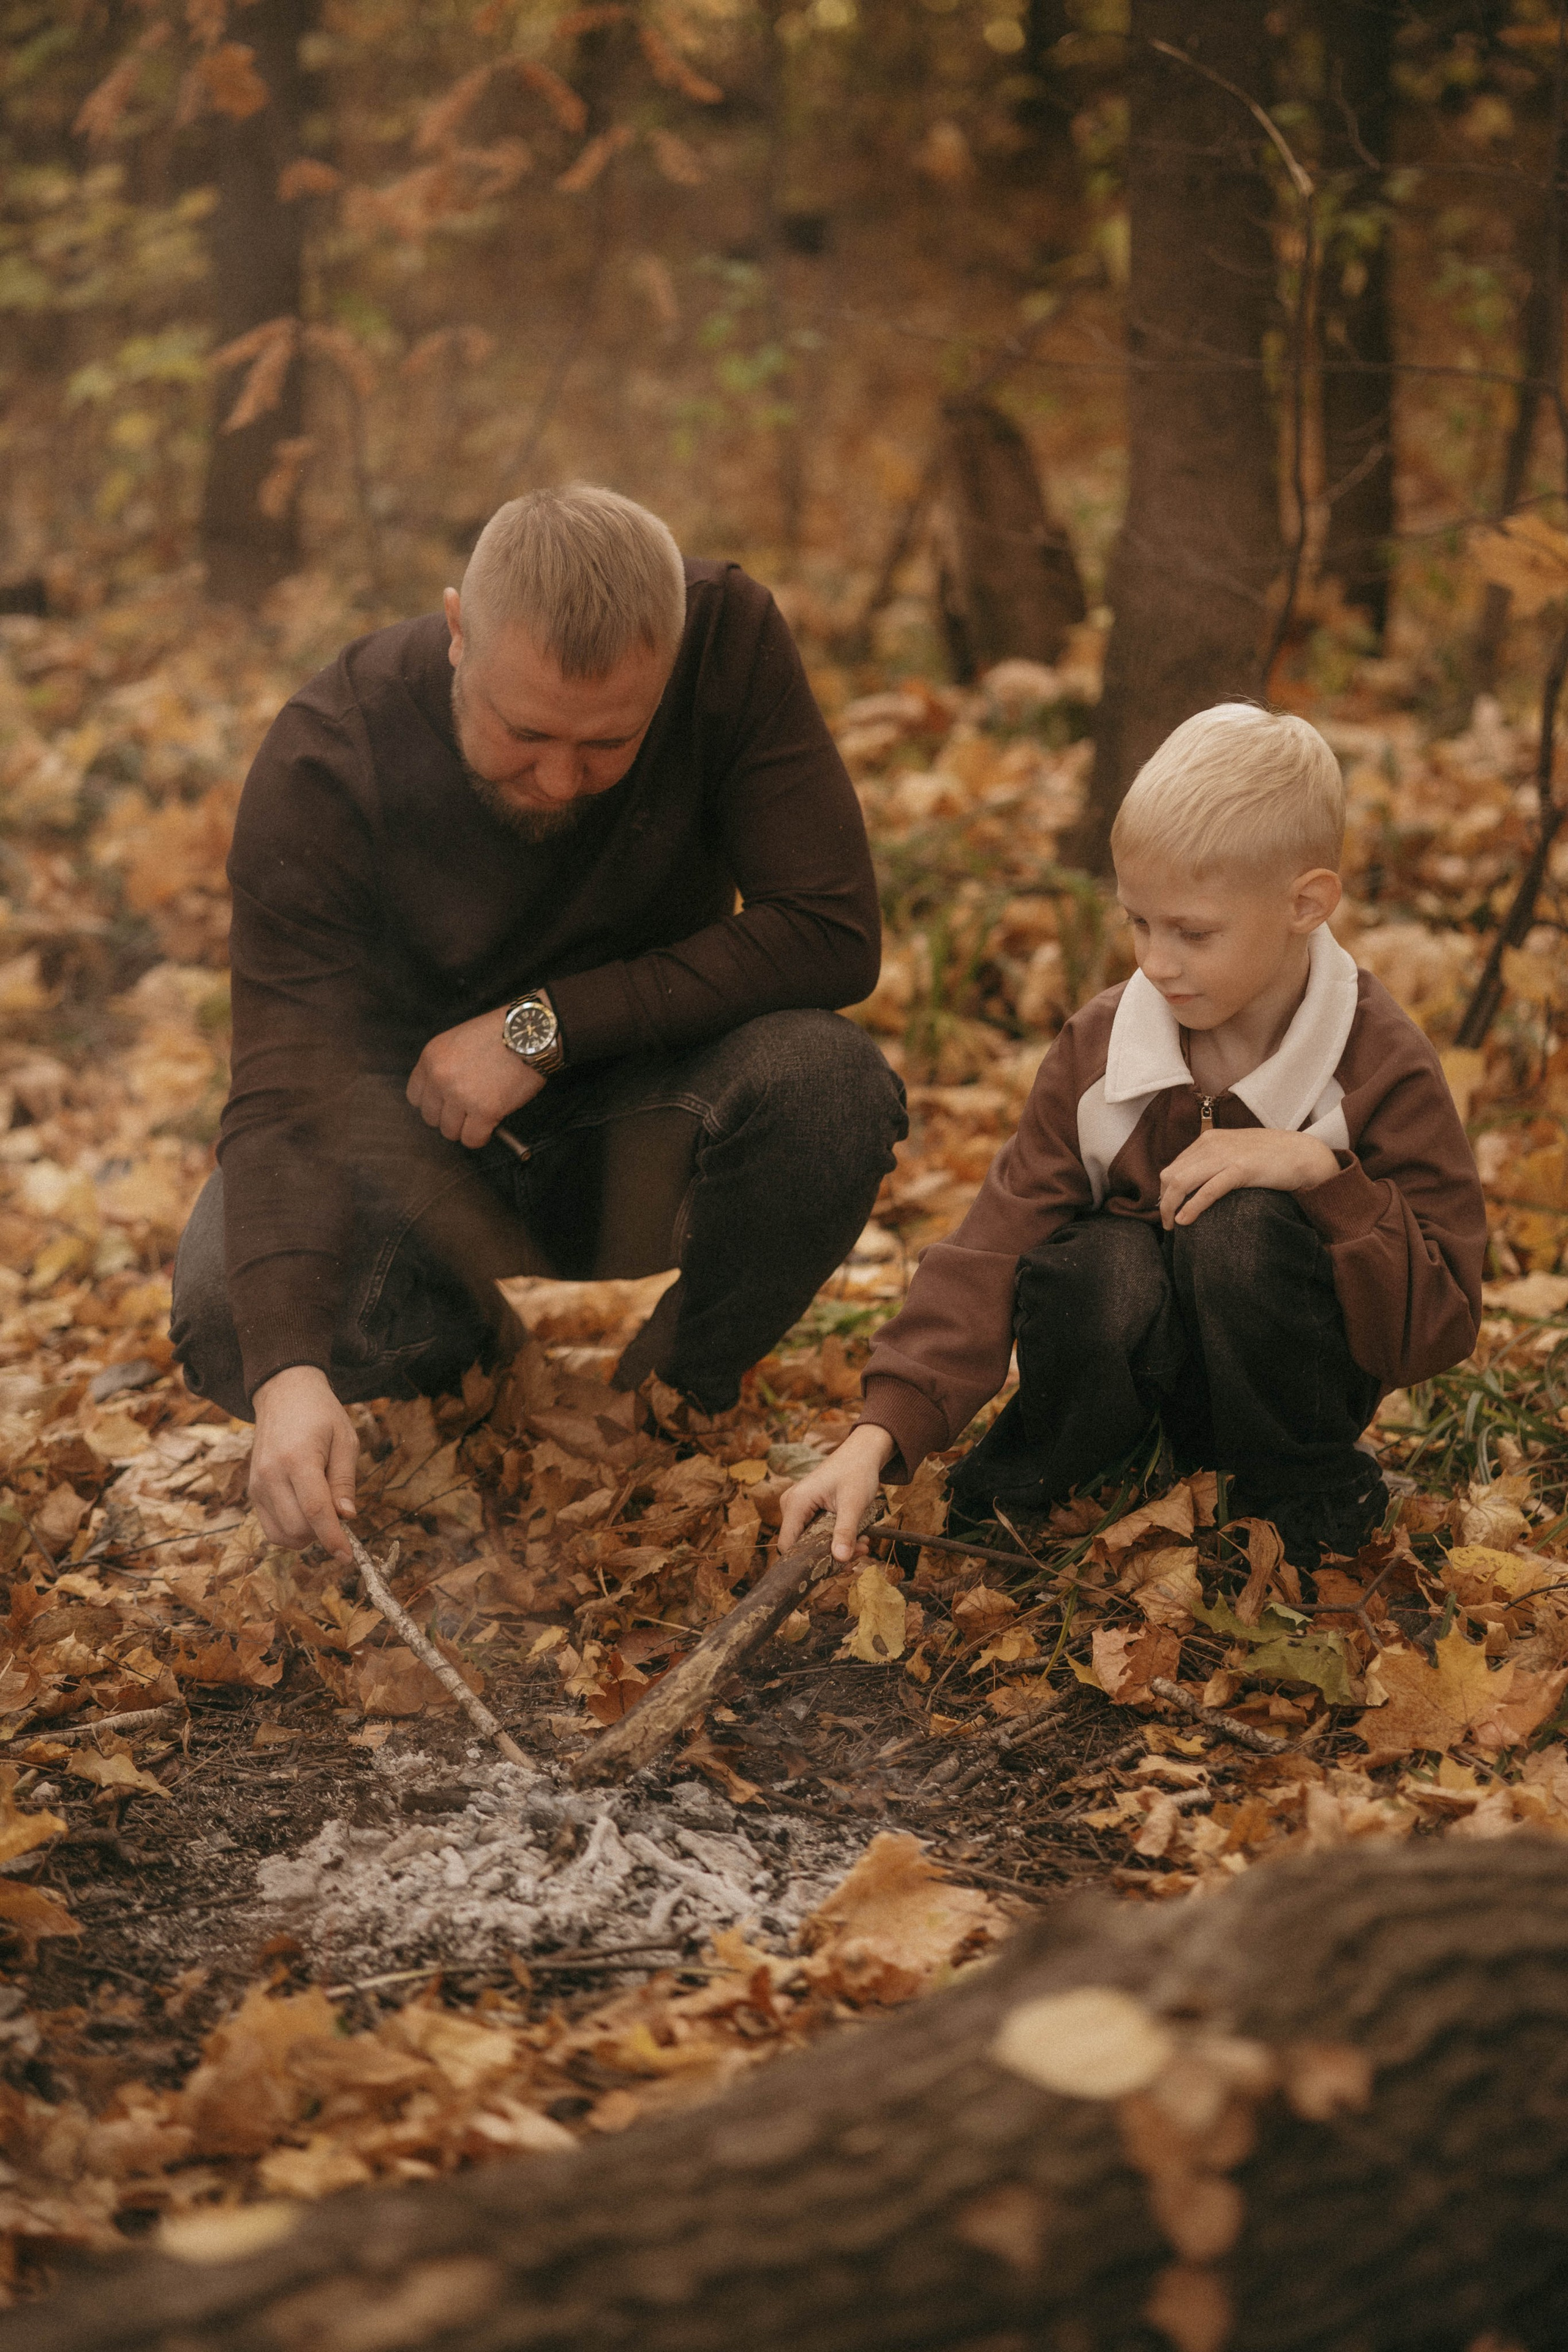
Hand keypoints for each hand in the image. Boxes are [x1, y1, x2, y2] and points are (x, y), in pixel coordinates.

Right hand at [250, 1366, 360, 1560]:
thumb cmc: (321, 1415)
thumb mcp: (345, 1440)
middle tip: (340, 1513)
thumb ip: (344, 1482)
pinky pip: (271, 1528)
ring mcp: (257, 1485)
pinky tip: (305, 1512)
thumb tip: (346, 1518)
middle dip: (323, 1534)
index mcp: (297, 1459)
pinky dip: (291, 1531)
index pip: (315, 1511)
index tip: (348, 1557)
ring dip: (307, 1535)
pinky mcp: (253, 1491)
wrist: (284, 1395)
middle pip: (298, 1528)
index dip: (333, 1538)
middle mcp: (271, 1475)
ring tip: (322, 1509)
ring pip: (282, 1534)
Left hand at [407, 1011, 544, 1148]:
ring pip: (450, 1131)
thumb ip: (444, 1066)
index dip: (434, 1103)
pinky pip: (472, 1139)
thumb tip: (443, 1098)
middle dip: (449, 1117)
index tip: (447, 1104)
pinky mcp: (485, 1110)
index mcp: (431, 1058)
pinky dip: (481, 1137)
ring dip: (465, 1128)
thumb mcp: (457, 1041)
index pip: (415, 1097)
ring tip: (481, 1117)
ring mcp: (461, 1095)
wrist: (529, 1033)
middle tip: (468, 1111)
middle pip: (431, 1117)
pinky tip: (490, 1126)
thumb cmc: (499, 1034)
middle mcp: (440, 1078)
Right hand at [777, 1422, 896, 1562]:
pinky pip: (816, 1532)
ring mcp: (799, 1507)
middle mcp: (791, 1506)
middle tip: (860, 1552)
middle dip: (830, 1554)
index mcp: (795, 1503)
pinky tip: (856, 1536)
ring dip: (836, 1547)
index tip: (838, 1565)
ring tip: (863, 1543)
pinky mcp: (808, 1509)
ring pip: (811, 1541)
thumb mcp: (853, 1504)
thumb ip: (845, 1532)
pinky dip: (835, 1538)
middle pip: (801, 1546)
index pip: (787, 1546)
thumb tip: (840, 1559)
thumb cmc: (857, 1471)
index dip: (808, 1561)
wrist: (863, 1452)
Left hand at [1159, 1127, 1338, 1229]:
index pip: (1173, 1166)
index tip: (1169, 1209)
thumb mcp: (1236, 1153)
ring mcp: (1225, 1156)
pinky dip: (1191, 1207)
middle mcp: (1212, 1144)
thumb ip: (1215, 1163)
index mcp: (1209, 1140)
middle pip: (1171, 1175)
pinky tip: (1184, 1220)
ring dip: (1170, 1207)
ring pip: (1181, 1182)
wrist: (1304, 1154)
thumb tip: (1197, 1183)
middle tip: (1167, 1223)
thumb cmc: (1272, 1157)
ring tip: (1172, 1226)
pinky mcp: (1241, 1169)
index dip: (1166, 1191)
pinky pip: (1207, 1190)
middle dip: (1164, 1202)